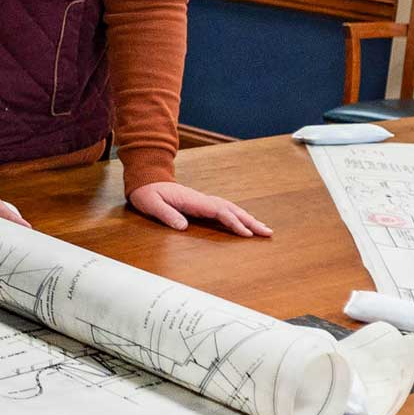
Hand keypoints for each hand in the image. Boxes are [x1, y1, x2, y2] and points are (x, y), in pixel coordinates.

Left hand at [128, 181, 271, 237]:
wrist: (146, 180)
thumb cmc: (147, 193)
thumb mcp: (151, 204)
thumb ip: (166, 214)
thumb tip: (183, 227)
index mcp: (192, 200)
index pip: (219, 211)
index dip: (233, 223)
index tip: (246, 234)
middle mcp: (201, 199)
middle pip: (231, 209)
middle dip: (250, 221)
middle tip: (267, 232)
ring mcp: (203, 201)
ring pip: (230, 208)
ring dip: (248, 218)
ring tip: (263, 229)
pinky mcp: (201, 204)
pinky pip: (224, 210)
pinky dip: (238, 216)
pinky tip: (245, 223)